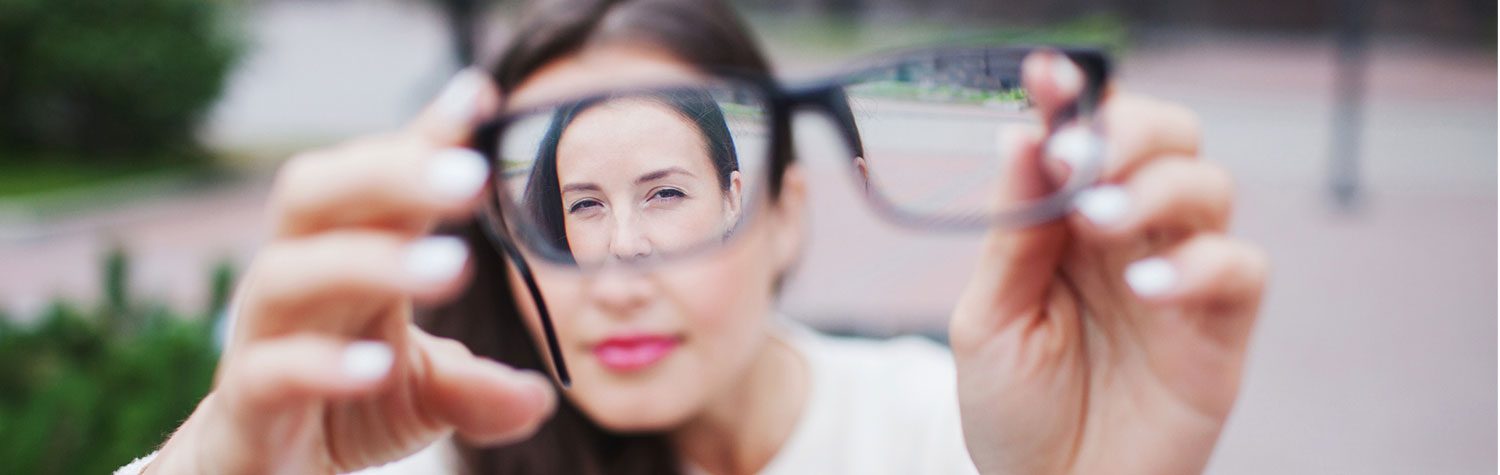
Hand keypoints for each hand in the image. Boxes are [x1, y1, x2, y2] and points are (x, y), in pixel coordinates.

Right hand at [145, 70, 555, 473]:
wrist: (261, 470)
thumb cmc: (343, 404)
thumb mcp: (426, 391)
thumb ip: (478, 387)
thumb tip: (540, 397)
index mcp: (348, 254)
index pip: (381, 181)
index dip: (425, 136)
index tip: (479, 97)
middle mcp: (299, 279)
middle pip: (317, 195)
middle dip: (389, 175)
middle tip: (471, 176)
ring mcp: (263, 334)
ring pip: (289, 272)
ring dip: (370, 261)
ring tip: (452, 265)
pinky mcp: (244, 401)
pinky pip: (268, 369)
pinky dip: (321, 364)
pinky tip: (377, 363)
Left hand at [949, 52, 1268, 474]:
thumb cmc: (1016, 409)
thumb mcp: (991, 318)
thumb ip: (1012, 232)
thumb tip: (1020, 136)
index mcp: (1067, 222)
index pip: (1086, 136)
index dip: (1075, 97)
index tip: (1048, 76)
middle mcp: (1130, 236)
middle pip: (1168, 139)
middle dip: (1130, 130)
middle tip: (1080, 158)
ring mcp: (1180, 276)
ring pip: (1209, 188)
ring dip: (1157, 188)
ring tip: (1099, 222)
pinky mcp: (1220, 328)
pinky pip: (1240, 269)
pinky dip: (1199, 264)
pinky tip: (1146, 288)